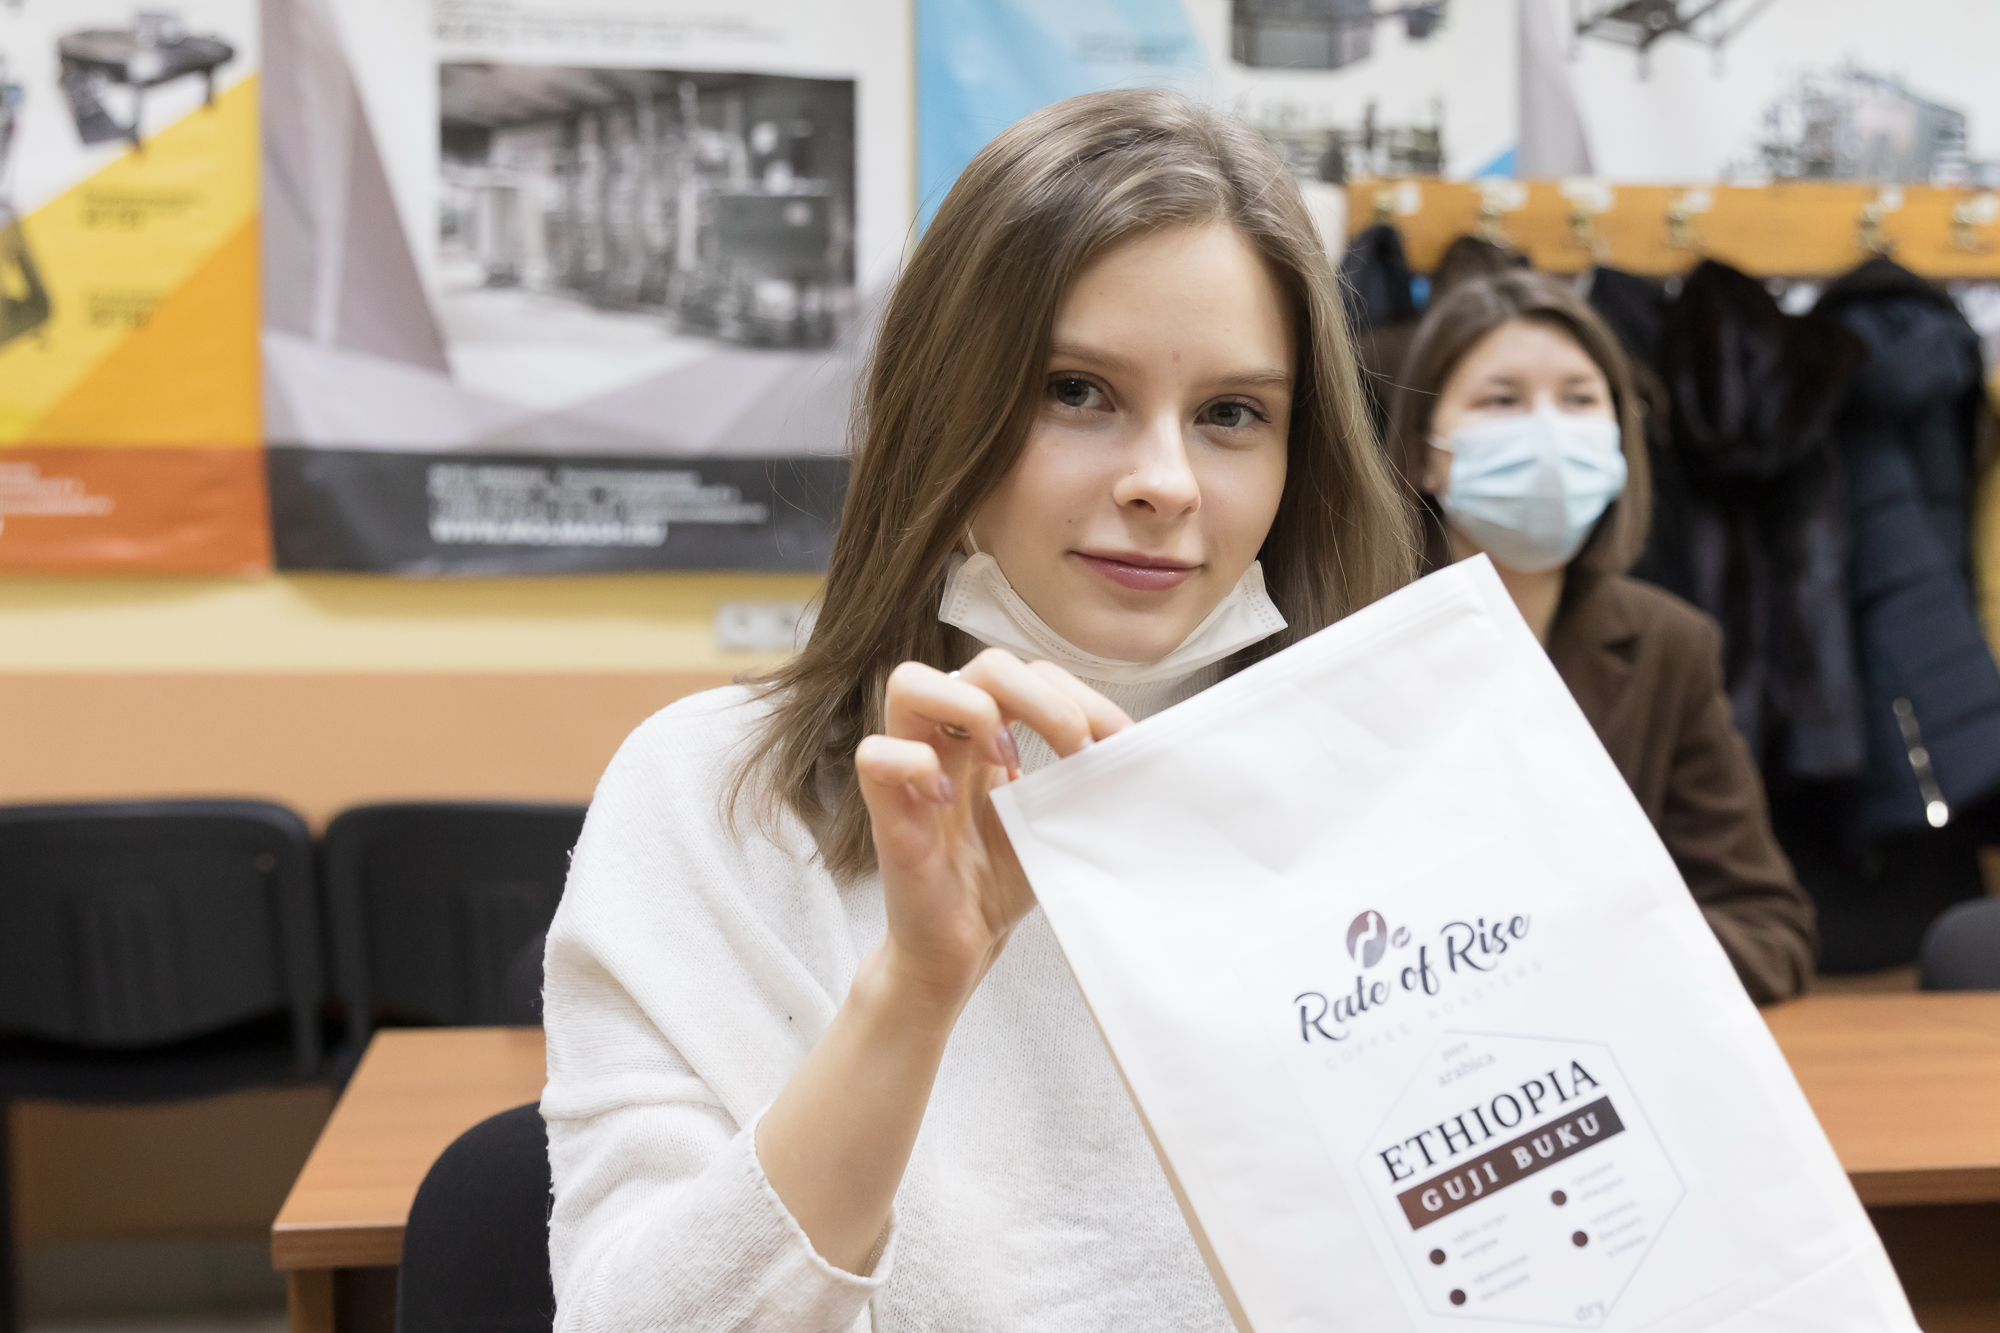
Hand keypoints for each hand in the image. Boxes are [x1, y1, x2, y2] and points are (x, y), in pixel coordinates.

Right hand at [855, 649, 1131, 1007]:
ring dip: (972, 710)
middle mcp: (946, 738)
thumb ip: (1082, 781)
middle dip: (1039, 696)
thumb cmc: (1003, 880)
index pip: (1029, 673)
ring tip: (1007, 758)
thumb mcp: (1057, 820)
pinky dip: (916, 765)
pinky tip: (947, 798)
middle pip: (980, 664)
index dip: (1078, 695)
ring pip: (909, 683)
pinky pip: (876, 754)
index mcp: (987, 733)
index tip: (1119, 742)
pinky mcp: (884, 807)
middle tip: (1074, 747)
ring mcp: (910, 768)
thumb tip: (1137, 752)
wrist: (963, 944)